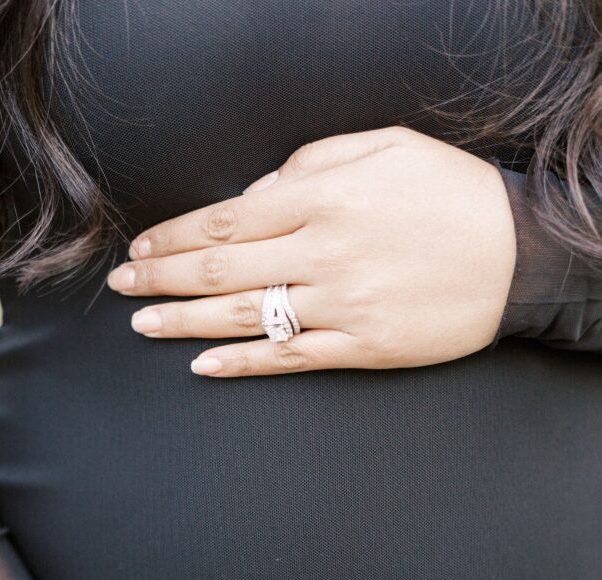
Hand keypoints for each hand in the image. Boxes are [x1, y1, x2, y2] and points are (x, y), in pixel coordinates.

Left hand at [107, 126, 516, 376]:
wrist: (522, 255)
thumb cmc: (452, 194)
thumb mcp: (385, 148)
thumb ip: (311, 163)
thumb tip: (254, 193)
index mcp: (324, 198)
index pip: (226, 218)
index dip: (174, 236)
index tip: (141, 247)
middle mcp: (323, 252)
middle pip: (221, 268)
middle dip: (162, 277)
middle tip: (122, 286)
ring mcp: (342, 304)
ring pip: (244, 317)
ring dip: (185, 322)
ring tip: (142, 324)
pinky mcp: (363, 346)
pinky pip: (290, 358)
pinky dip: (242, 364)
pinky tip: (202, 366)